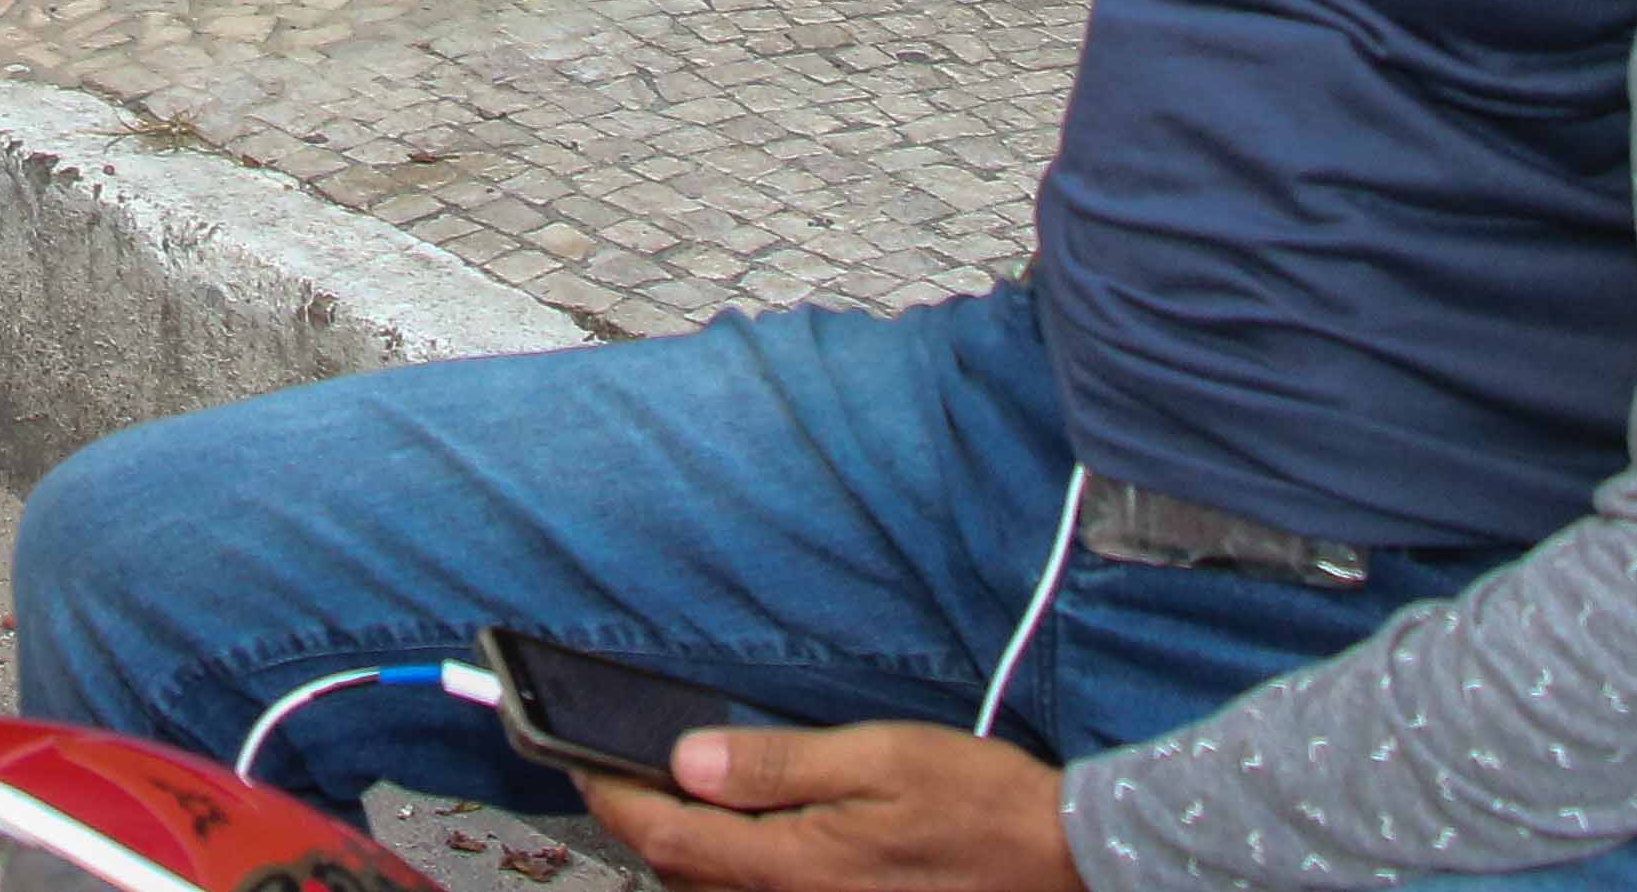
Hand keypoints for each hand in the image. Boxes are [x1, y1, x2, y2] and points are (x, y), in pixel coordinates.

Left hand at [575, 720, 1077, 891]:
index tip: (576, 758)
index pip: (665, 838)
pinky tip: (743, 841)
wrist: (1060, 867)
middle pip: (679, 877)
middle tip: (616, 769)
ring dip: (684, 855)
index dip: (610, 797)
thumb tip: (688, 761)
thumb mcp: (879, 760)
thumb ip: (779, 765)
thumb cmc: (978, 808)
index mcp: (792, 867)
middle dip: (640, 826)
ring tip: (674, 799)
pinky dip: (728, 875)